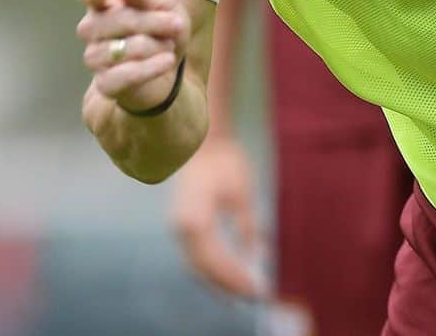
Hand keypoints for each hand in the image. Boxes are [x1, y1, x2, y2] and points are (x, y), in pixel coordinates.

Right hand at [76, 0, 188, 112]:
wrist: (172, 62)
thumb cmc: (163, 26)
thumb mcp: (165, 4)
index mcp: (104, 3)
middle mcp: (92, 28)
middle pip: (112, 19)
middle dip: (150, 21)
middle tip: (176, 24)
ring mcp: (95, 57)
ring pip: (120, 48)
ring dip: (154, 45)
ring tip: (169, 46)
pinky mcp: (105, 83)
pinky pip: (122, 76)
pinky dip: (150, 67)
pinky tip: (168, 60)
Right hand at [171, 133, 266, 297]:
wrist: (199, 140)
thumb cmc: (224, 160)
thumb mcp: (242, 191)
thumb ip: (247, 225)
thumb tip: (258, 254)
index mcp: (194, 219)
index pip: (216, 260)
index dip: (236, 277)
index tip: (258, 288)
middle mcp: (181, 228)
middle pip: (204, 268)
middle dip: (228, 285)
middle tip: (255, 295)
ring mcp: (178, 228)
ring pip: (197, 266)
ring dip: (219, 281)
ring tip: (246, 291)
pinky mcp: (181, 226)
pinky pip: (196, 255)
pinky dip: (213, 268)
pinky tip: (231, 276)